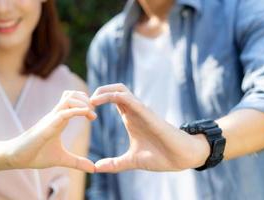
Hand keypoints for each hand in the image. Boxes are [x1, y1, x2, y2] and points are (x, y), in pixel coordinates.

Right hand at [5, 91, 95, 172]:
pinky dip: (76, 111)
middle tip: (94, 112)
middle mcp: (55, 115)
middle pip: (71, 94)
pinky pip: (63, 113)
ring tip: (91, 113)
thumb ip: (77, 162)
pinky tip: (86, 113)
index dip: (85, 102)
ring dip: (82, 103)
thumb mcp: (62, 159)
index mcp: (59, 119)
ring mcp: (51, 119)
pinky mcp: (47, 126)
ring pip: (68, 99)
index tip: (94, 114)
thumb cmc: (36, 155)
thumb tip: (93, 168)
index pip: (73, 101)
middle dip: (86, 99)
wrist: (16, 158)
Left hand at [90, 84, 209, 172]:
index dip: (96, 101)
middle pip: (114, 89)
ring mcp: (140, 110)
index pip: (112, 99)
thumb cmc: (160, 156)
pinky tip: (97, 103)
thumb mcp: (132, 161)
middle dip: (97, 91)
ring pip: (119, 89)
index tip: (83, 110)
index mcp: (130, 118)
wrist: (180, 157)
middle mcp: (134, 110)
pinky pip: (127, 98)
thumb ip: (115, 163)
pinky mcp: (146, 112)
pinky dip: (110, 96)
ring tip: (89, 101)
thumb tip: (97, 168)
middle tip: (83, 103)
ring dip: (102, 91)